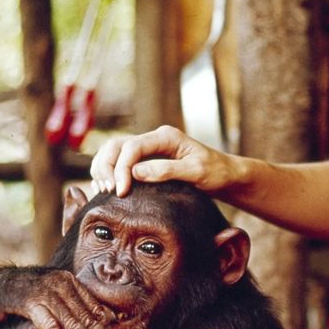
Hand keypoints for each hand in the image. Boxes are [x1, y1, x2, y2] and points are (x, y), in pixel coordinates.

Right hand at [90, 124, 235, 197]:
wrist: (225, 175)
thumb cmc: (216, 173)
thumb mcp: (196, 172)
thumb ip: (167, 171)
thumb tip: (135, 173)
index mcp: (165, 137)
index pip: (132, 147)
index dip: (121, 169)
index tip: (121, 192)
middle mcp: (153, 139)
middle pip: (116, 146)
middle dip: (106, 167)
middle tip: (108, 192)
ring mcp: (148, 149)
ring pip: (112, 152)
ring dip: (103, 169)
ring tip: (103, 192)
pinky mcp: (145, 161)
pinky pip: (118, 163)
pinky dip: (108, 174)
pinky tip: (105, 190)